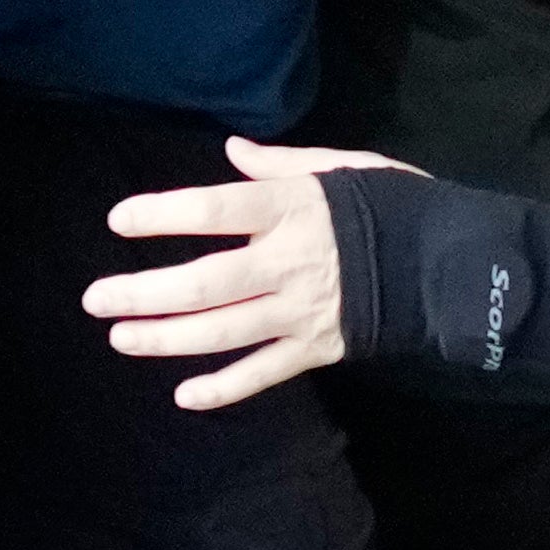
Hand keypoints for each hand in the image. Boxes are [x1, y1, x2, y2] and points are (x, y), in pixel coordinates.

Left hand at [84, 137, 407, 409]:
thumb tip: (231, 153)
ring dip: (165, 339)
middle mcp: (290, 263)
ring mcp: (303, 311)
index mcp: (292, 209)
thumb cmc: (395, 205)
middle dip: (142, 293)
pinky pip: (263, 374)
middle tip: (94, 299)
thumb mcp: (343, 167)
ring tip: (119, 338)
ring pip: (222, 333)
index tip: (118, 220)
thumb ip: (281, 165)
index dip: (162, 215)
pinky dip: (224, 390)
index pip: (213, 210)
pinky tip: (184, 397)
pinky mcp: (319, 348)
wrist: (454, 263)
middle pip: (204, 283)